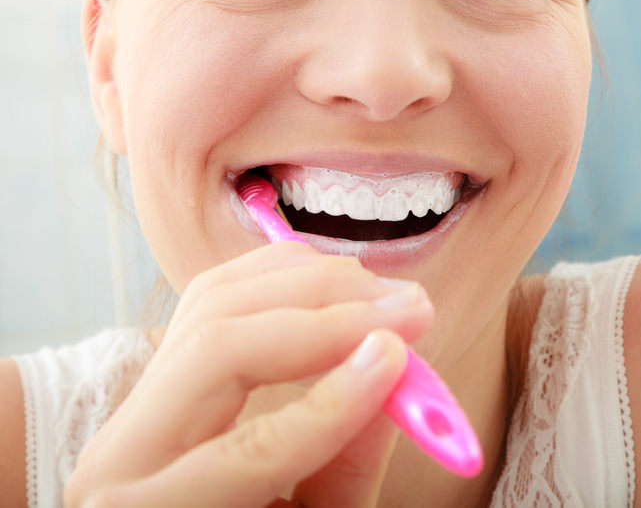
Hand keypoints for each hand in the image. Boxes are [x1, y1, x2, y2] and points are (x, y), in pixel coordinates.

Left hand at [64, 242, 433, 506]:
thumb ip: (348, 471)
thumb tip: (394, 378)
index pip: (247, 450)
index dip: (333, 403)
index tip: (400, 361)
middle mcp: (125, 448)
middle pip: (218, 345)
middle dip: (326, 319)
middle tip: (411, 311)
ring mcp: (138, 397)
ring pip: (216, 299)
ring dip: (314, 282)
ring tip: (389, 294)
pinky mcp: (164, 364)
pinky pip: (217, 292)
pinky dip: (283, 273)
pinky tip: (340, 281)